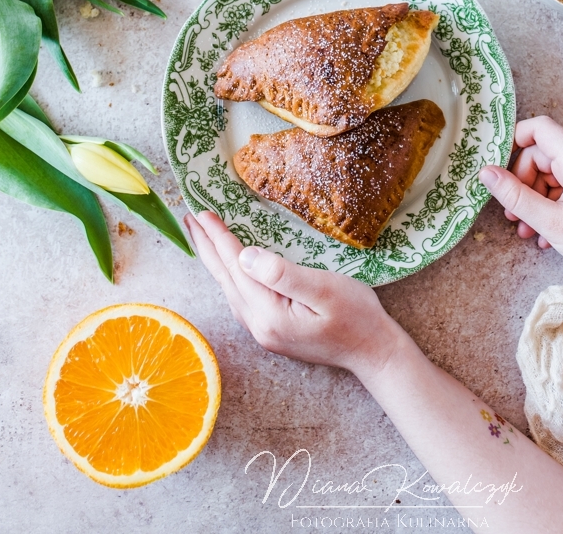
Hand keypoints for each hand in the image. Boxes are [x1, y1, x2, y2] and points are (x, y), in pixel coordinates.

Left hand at [184, 211, 403, 381]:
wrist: (373, 352)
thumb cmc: (356, 316)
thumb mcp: (323, 289)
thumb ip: (282, 274)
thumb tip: (245, 255)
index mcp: (269, 313)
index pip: (236, 266)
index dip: (219, 237)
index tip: (202, 211)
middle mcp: (259, 325)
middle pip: (225, 279)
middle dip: (206, 247)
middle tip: (189, 218)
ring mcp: (263, 331)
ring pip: (229, 289)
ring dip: (214, 261)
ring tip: (202, 237)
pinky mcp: (271, 331)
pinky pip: (240, 297)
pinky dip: (229, 276)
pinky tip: (229, 268)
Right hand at [479, 116, 562, 292]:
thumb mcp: (552, 224)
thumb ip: (516, 196)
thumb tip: (485, 173)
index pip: (539, 128)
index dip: (513, 141)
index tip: (497, 169)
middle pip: (540, 154)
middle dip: (522, 183)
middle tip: (513, 215)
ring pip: (549, 172)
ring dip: (534, 198)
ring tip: (527, 230)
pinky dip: (550, 202)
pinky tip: (545, 232)